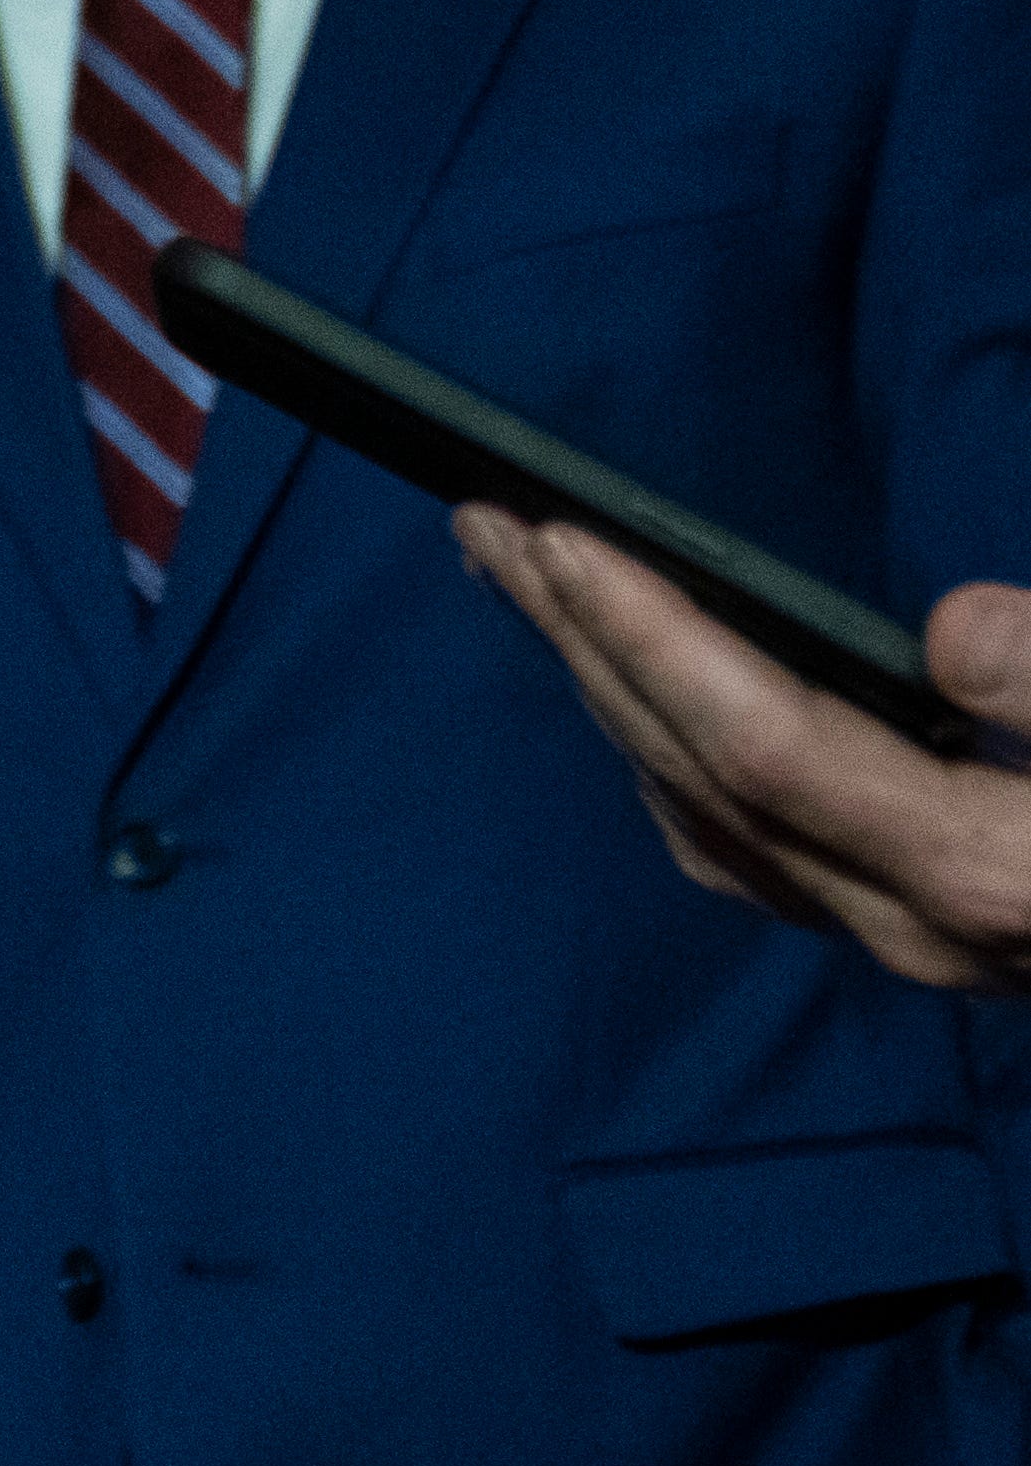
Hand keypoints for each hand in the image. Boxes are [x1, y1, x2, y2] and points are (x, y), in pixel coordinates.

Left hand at [459, 509, 1030, 992]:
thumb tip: (948, 631)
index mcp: (980, 872)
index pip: (761, 746)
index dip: (654, 639)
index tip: (560, 540)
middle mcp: (911, 923)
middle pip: (695, 770)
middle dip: (582, 638)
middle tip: (486, 526)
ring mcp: (904, 940)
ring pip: (698, 813)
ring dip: (607, 686)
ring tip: (532, 583)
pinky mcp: (911, 931)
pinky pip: (738, 847)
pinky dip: (665, 753)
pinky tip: (635, 698)